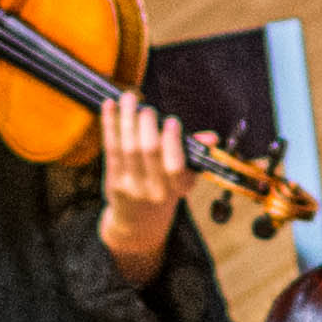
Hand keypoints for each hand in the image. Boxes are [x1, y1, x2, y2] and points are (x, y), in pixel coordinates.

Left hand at [92, 83, 186, 277]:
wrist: (138, 223)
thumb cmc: (165, 191)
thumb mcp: (184, 178)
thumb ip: (195, 155)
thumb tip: (212, 138)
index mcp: (177, 189)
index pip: (175, 166)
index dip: (172, 141)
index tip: (171, 121)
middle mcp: (154, 190)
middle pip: (148, 152)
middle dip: (146, 125)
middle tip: (147, 109)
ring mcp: (131, 186)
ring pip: (127, 147)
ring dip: (127, 119)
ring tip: (129, 97)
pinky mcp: (113, 181)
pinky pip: (110, 148)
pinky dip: (109, 124)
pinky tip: (109, 105)